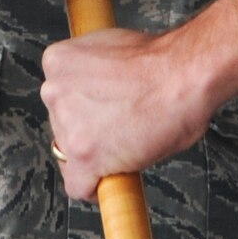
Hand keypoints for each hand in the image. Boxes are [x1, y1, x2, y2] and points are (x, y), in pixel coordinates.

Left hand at [40, 27, 212, 197]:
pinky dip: (96, 188)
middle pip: (61, 126)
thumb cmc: (160, 63)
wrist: (182, 77)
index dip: (82, 109)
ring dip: (95, 156)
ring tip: (124, 146)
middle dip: (88, 131)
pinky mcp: (83, 156)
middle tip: (116, 129)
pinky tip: (113, 178)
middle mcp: (55, 91)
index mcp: (59, 61)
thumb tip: (96, 90)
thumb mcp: (110, 49)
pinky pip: (78, 186)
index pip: (58, 97)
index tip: (97, 116)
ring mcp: (67, 125)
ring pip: (70, 156)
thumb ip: (91, 73)